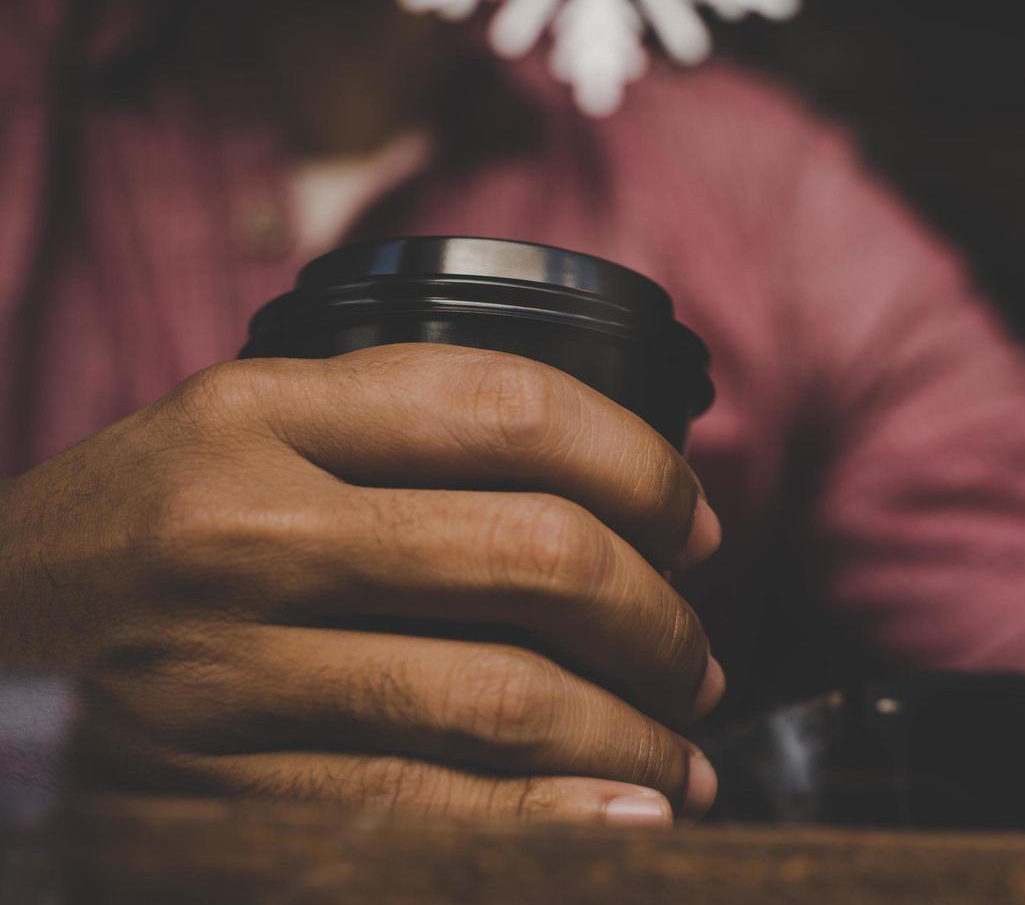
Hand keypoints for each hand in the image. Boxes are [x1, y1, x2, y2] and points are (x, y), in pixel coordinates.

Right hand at [0, 344, 723, 824]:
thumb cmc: (127, 546)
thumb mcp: (232, 440)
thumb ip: (388, 436)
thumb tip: (602, 490)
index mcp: (255, 414)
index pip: (508, 406)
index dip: (639, 465)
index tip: (689, 520)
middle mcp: (242, 531)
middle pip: (537, 552)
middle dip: (659, 615)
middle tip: (694, 654)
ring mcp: (222, 673)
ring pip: (507, 696)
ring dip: (635, 733)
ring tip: (680, 747)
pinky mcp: (212, 800)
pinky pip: (432, 811)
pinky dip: (560, 820)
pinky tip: (626, 818)